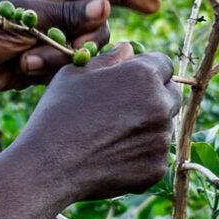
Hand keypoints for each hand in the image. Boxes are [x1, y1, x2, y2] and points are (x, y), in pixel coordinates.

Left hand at [0, 0, 162, 96]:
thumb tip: (106, 8)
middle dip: (81, 41)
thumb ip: (65, 15)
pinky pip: (65, 71)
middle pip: (94, 26)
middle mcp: (51, 11)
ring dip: (62, 59)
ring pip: (81, 53)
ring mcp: (47, 39)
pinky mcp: (41, 65)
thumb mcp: (21, 16)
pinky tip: (25, 71)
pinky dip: (51, 73)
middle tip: (58, 49)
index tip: (154, 4)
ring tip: (30, 61)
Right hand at [16, 43, 181, 201]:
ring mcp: (160, 139)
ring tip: (112, 135)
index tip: (131, 81)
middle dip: (154, 96)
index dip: (147, 69)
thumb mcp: (75, 75)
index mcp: (143, 76)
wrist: (48, 168)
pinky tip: (113, 156)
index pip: (164, 64)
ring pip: (164, 126)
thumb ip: (108, 59)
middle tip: (124, 108)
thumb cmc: (56, 115)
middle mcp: (160, 105)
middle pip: (171, 94)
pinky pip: (156, 155)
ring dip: (147, 126)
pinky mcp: (156, 168)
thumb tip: (128, 49)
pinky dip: (141, 155)